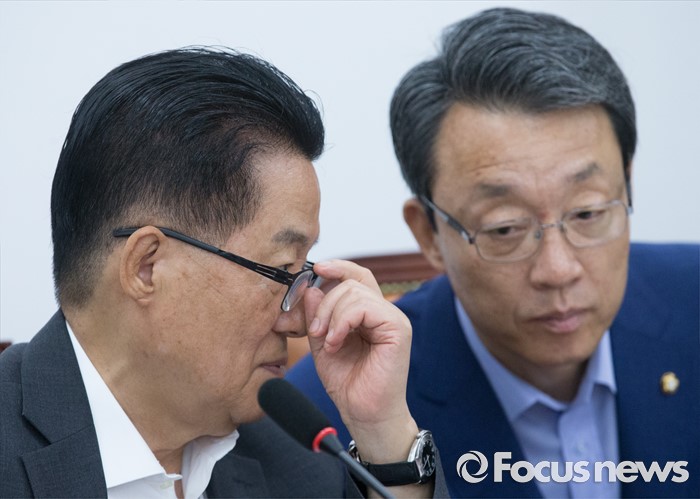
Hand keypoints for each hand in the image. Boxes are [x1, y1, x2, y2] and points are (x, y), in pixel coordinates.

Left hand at [304, 259, 417, 462]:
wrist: (364, 413)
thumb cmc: (347, 382)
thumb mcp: (322, 343)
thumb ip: (317, 316)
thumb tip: (312, 288)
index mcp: (369, 313)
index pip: (356, 276)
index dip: (337, 267)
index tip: (315, 269)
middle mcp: (384, 312)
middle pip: (352, 282)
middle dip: (325, 302)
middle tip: (314, 330)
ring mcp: (393, 319)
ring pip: (355, 292)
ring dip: (331, 315)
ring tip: (327, 342)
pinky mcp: (397, 329)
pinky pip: (364, 307)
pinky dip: (342, 322)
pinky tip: (336, 343)